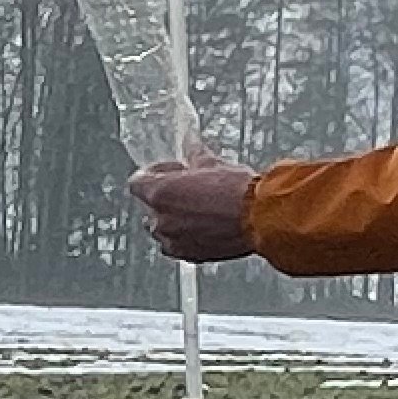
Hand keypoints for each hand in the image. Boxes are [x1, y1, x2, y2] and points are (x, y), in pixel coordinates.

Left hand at [129, 157, 258, 263]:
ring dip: (173, 218)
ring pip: (162, 228)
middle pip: (149, 207)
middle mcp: (161, 220)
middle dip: (164, 197)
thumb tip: (190, 144)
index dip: (153, 174)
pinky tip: (204, 225)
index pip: (137, 182)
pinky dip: (186, 235)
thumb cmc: (237, 192)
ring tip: (198, 208)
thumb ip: (193, 153)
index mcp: (159, 193)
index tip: (168, 171)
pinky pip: (177, 244)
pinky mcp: (189, 255)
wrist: (260, 218)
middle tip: (186, 189)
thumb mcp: (211, 163)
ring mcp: (173, 240)